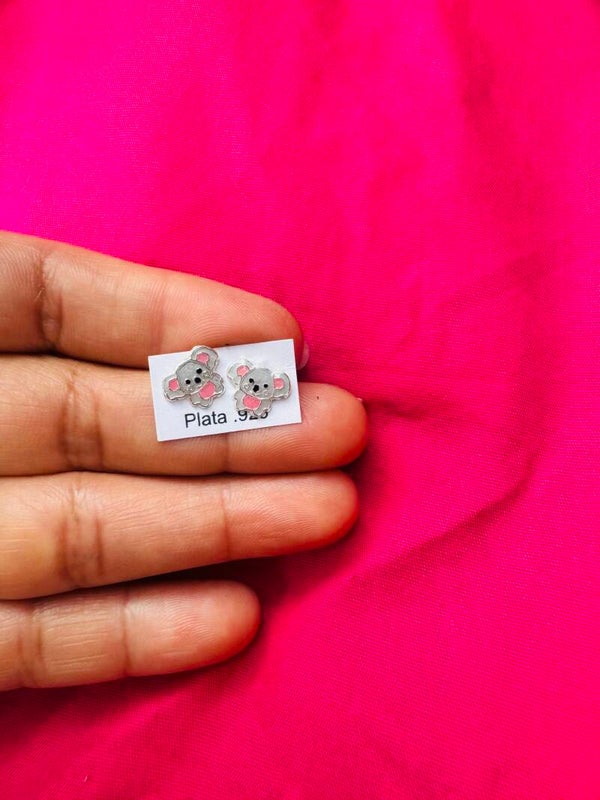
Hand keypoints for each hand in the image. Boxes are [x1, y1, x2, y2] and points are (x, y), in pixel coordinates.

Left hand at [0, 231, 366, 688]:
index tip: (277, 335)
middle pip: (91, 424)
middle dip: (220, 428)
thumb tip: (188, 318)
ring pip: (78, 532)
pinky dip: (124, 635)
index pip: (46, 303)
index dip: (164, 316)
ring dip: (210, 528)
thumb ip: (12, 287)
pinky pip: (24, 640)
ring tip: (330, 511)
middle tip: (344, 431)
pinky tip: (234, 619)